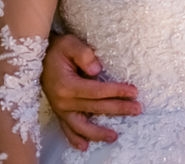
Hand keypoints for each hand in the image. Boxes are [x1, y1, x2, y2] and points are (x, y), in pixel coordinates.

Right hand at [41, 34, 140, 149]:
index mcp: (67, 85)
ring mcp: (60, 109)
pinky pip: (67, 129)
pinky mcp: (60, 111)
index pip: (97, 91)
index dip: (116, 91)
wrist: (40, 56)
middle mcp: (63, 101)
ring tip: (114, 137)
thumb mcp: (70, 44)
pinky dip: (74, 139)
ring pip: (80, 125)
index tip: (134, 91)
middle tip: (137, 109)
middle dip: (118, 109)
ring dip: (97, 132)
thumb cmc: (58, 49)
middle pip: (95, 108)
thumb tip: (97, 69)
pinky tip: (84, 146)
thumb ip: (84, 54)